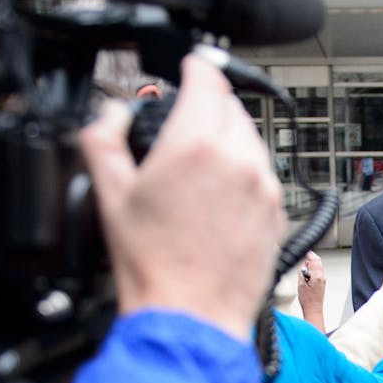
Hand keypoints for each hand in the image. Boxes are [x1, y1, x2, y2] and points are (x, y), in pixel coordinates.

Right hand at [80, 53, 284, 341]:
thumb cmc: (153, 266)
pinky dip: (244, 174)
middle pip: (231, 108)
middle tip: (183, 122)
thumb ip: (104, 138)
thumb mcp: (109, 192)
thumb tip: (110, 115)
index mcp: (197, 144)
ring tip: (198, 165)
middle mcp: (239, 160)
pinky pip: (263, 177)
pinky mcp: (278, 214)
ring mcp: (265, 188)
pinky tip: (219, 196)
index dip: (195, 67)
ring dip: (227, 140)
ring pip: (251, 142)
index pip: (208, 79)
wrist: (190, 316)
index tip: (190, 67)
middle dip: (208, 107)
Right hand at [297, 251, 326, 328]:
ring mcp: (323, 280)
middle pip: (318, 262)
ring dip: (313, 264)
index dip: (310, 255)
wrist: (313, 309)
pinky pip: (319, 272)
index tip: (306, 253)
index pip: (315, 261)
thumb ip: (302, 273)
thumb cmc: (307, 300)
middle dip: (312, 258)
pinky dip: (314, 269)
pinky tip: (309, 272)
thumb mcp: (300, 284)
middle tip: (306, 257)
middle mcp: (322, 277)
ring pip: (319, 267)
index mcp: (317, 276)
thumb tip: (303, 266)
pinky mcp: (322, 283)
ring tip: (306, 266)